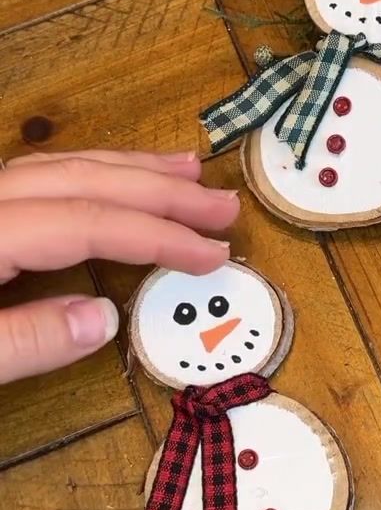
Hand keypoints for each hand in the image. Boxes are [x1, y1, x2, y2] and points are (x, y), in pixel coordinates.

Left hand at [0, 149, 238, 381]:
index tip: (213, 255)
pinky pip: (40, 175)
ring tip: (188, 172)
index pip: (85, 222)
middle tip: (224, 205)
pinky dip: (90, 172)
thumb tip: (107, 319)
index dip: (156, 236)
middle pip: (81, 182)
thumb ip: (27, 341)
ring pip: (60, 167)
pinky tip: (118, 178)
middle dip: (160, 191)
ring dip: (130, 169)